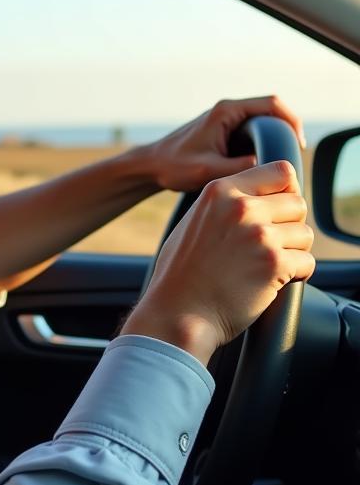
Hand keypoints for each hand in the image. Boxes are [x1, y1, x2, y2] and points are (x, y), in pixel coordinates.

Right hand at [122, 160, 314, 364]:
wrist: (177, 312)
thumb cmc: (181, 274)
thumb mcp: (194, 222)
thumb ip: (225, 205)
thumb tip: (260, 198)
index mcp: (220, 192)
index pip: (279, 171)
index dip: (283, 192)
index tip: (277, 211)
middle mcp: (242, 208)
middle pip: (297, 203)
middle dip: (289, 225)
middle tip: (269, 245)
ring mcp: (260, 235)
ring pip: (305, 234)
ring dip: (293, 251)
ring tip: (265, 265)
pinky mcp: (274, 264)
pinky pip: (307, 262)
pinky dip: (295, 275)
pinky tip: (270, 282)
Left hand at [145, 96, 305, 192]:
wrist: (150, 166)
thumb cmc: (174, 166)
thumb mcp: (208, 170)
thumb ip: (239, 167)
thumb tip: (267, 165)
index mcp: (226, 111)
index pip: (272, 104)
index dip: (291, 122)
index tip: (296, 145)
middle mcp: (227, 111)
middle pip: (271, 113)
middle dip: (284, 133)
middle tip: (290, 157)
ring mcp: (225, 120)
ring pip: (262, 124)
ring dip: (273, 140)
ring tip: (277, 163)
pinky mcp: (223, 132)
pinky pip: (251, 134)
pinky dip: (261, 146)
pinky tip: (260, 166)